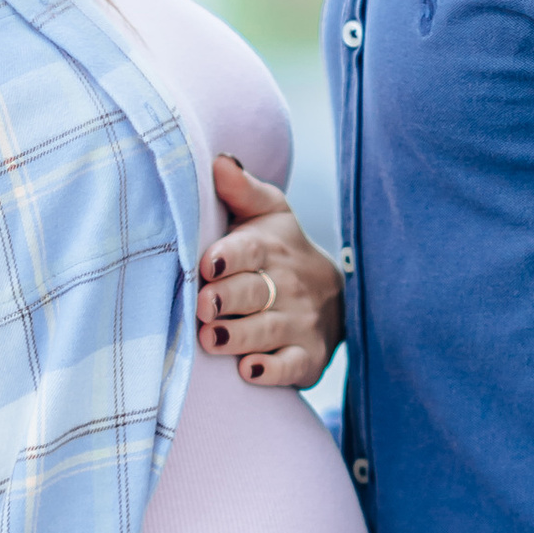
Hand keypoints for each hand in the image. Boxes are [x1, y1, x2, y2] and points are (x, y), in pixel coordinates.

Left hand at [197, 160, 342, 389]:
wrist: (330, 295)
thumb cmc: (279, 251)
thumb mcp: (267, 214)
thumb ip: (241, 190)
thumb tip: (218, 160)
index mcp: (270, 247)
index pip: (250, 248)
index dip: (230, 256)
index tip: (208, 263)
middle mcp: (287, 285)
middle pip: (255, 291)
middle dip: (228, 298)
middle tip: (203, 306)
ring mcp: (299, 323)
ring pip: (267, 330)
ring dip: (240, 336)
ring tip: (212, 339)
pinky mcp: (306, 358)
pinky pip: (291, 366)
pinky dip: (273, 372)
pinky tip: (251, 372)